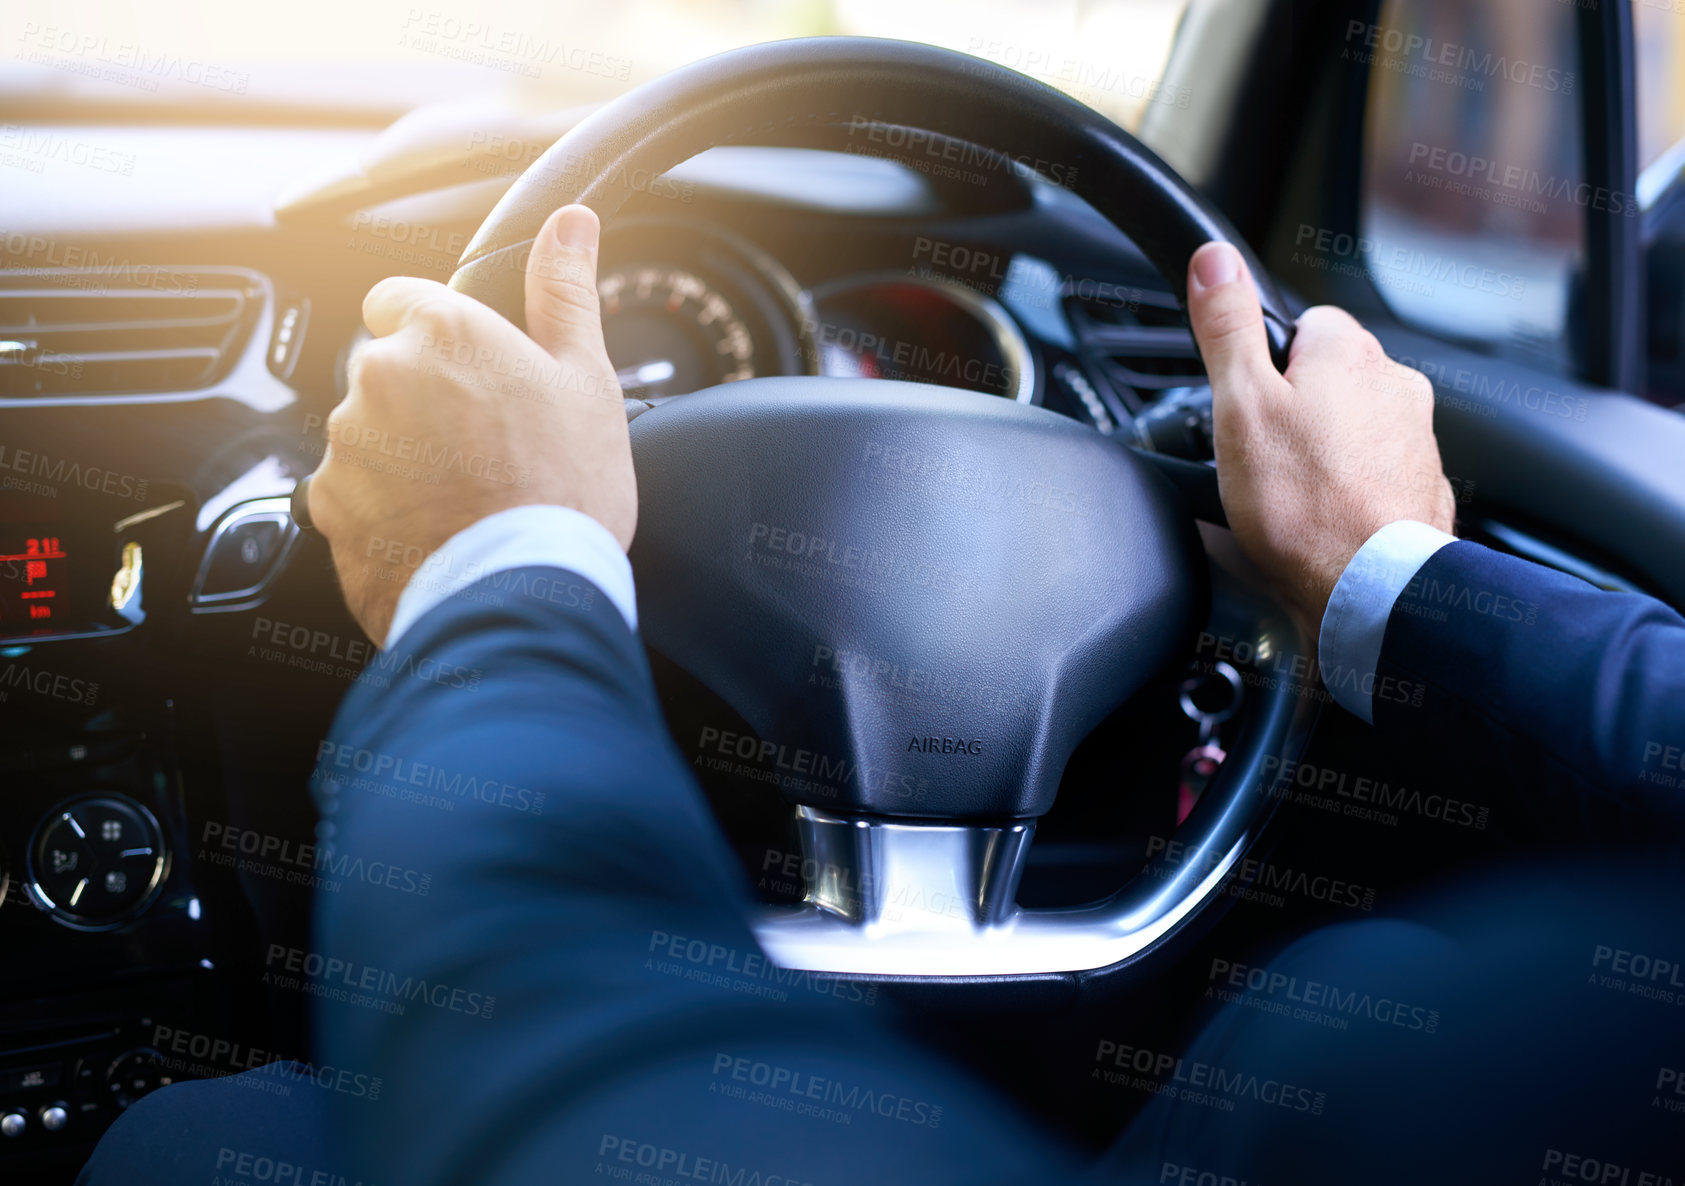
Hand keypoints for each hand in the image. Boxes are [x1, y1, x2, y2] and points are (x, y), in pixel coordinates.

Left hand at [309, 205, 632, 643]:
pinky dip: (385, 508)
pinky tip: (438, 529)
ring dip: (404, 455)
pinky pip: (352, 493)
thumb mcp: (587, 379)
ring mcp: (347, 445)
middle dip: (425, 399)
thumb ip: (566, 292)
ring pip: (369, 433)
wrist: (521, 594)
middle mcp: (378, 377)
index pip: (400, 299)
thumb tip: (570, 224)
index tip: (471, 370)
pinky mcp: (328, 507)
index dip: (438, 333)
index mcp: (440, 331)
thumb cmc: (563, 489)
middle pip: (387, 371)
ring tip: (467, 496)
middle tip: (488, 446)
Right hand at [1186, 241, 1455, 639]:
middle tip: (1260, 455)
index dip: (1265, 361)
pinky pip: (1374, 473)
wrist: (1369, 589)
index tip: (1246, 401)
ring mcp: (1416, 439)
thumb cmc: (1303, 503)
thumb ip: (1227, 326)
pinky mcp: (1422, 488)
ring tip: (1288, 496)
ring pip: (1353, 426)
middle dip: (1296, 408)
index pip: (1304, 324)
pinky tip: (1321, 519)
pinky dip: (1349, 489)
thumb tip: (1214, 259)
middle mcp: (1396, 385)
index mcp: (1349, 353)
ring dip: (1324, 451)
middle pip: (1329, 377)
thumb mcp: (1239, 403)